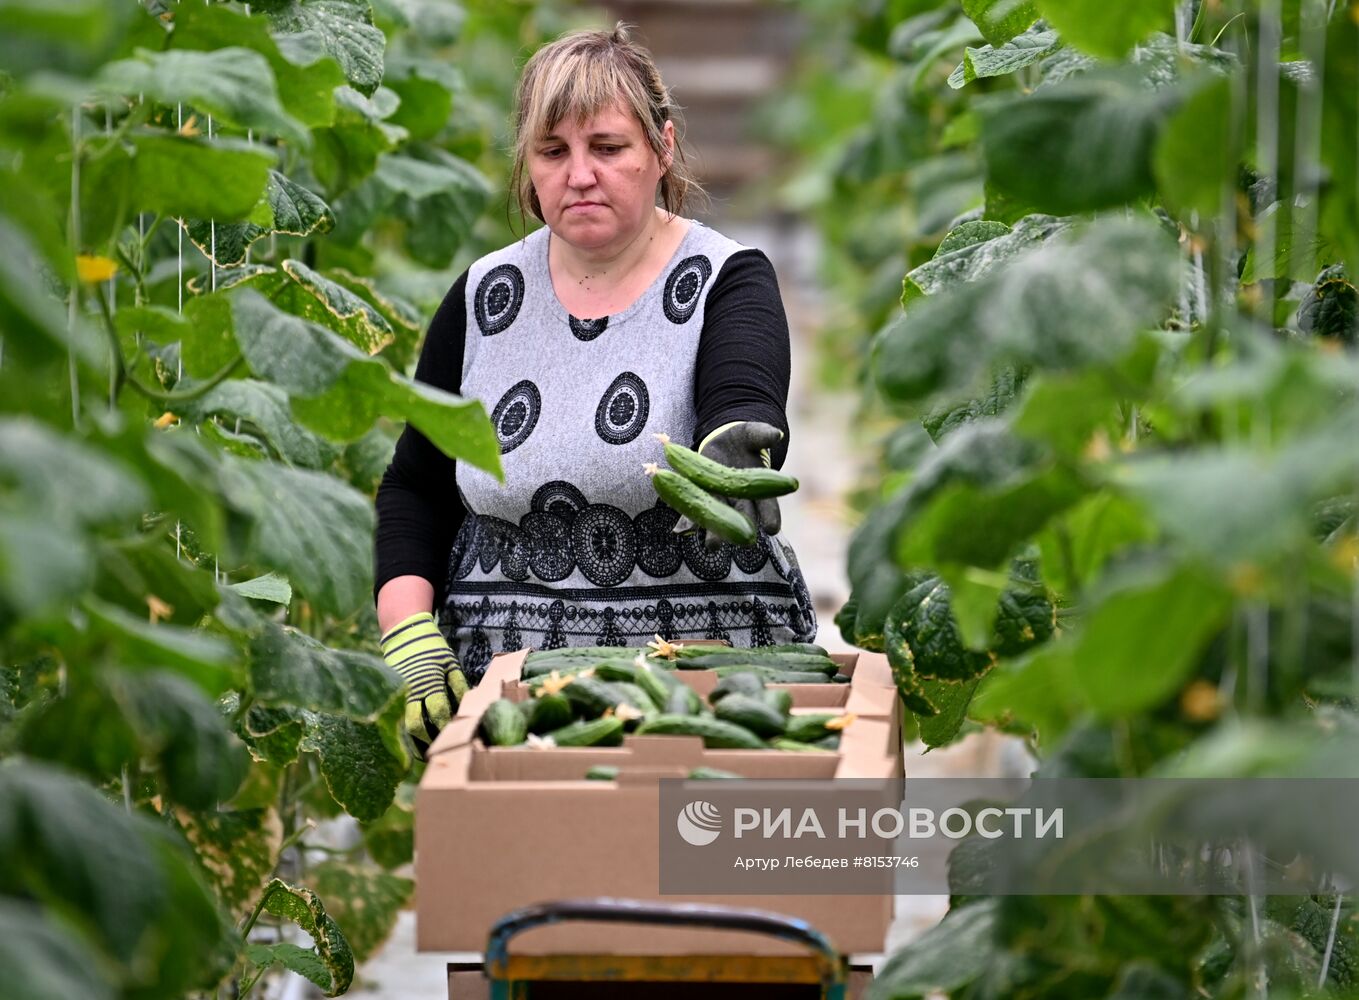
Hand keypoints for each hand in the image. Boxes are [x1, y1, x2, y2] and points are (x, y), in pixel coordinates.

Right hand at [380, 611, 468, 758]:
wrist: (404, 634)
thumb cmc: (432, 649)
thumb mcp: (450, 663)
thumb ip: (458, 685)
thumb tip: (467, 706)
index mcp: (429, 682)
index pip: (437, 711)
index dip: (446, 726)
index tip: (453, 736)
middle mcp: (411, 691)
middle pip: (416, 724)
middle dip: (427, 741)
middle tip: (437, 751)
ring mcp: (398, 694)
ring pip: (403, 725)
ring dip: (413, 742)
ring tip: (423, 754)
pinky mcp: (390, 696)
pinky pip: (397, 719)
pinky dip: (404, 732)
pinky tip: (412, 741)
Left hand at [673, 420, 784, 549]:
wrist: (722, 443)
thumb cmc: (743, 440)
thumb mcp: (752, 434)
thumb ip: (763, 435)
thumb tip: (777, 434)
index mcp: (758, 487)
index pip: (768, 505)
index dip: (770, 515)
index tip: (772, 528)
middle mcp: (740, 500)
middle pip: (743, 517)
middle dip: (742, 529)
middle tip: (744, 542)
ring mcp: (719, 501)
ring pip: (718, 518)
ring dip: (715, 532)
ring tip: (713, 546)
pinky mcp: (701, 497)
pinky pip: (695, 509)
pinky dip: (688, 519)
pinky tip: (682, 529)